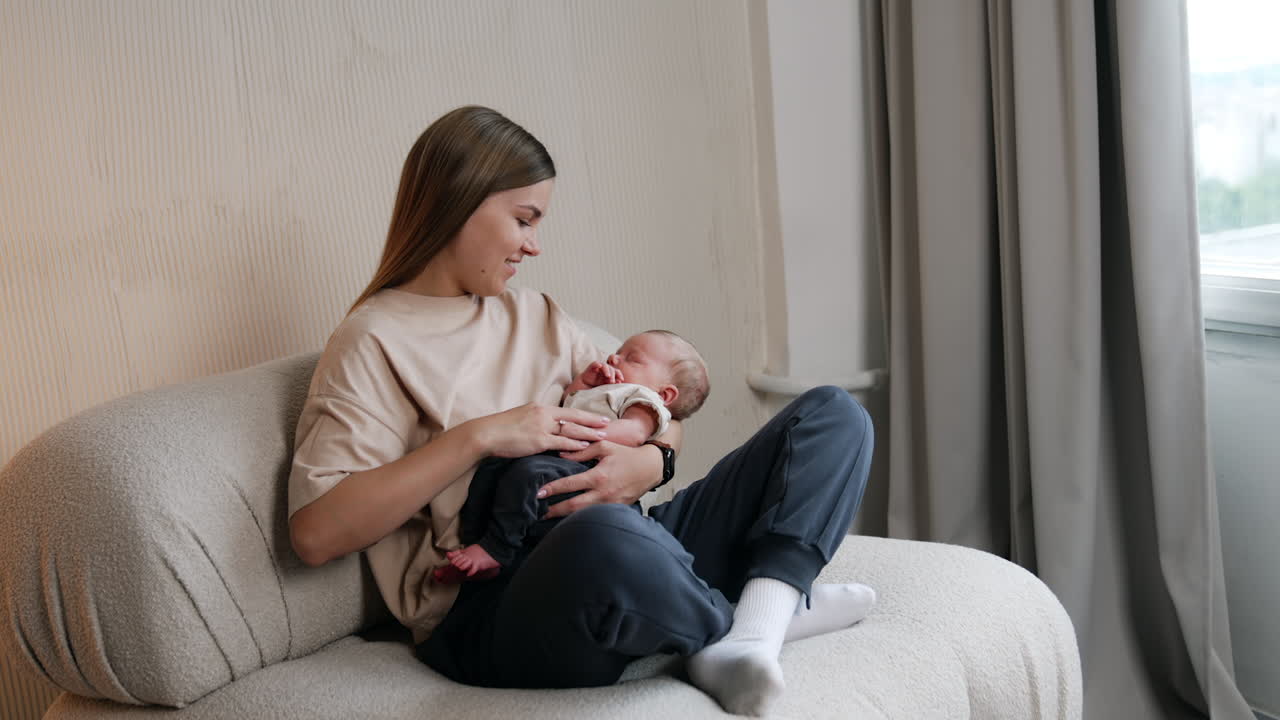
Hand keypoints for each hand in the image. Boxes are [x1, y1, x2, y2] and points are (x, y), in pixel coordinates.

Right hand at [468, 403, 610, 458]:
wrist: (486, 433)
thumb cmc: (501, 429)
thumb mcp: (521, 419)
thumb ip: (535, 422)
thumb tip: (545, 428)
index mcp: (540, 408)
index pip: (568, 411)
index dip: (585, 414)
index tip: (598, 417)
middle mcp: (544, 414)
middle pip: (574, 417)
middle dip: (593, 421)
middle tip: (608, 424)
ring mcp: (542, 426)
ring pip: (571, 429)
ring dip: (589, 433)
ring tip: (603, 435)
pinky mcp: (538, 440)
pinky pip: (561, 443)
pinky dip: (575, 445)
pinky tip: (586, 447)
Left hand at [537, 441, 662, 517]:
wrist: (650, 469)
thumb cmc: (627, 455)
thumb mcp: (605, 447)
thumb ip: (583, 450)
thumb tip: (562, 453)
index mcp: (599, 476)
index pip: (570, 484)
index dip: (553, 489)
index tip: (539, 493)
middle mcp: (603, 493)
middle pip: (573, 506)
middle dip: (554, 510)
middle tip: (538, 512)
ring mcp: (610, 505)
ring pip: (582, 515)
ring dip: (565, 518)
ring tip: (549, 518)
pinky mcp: (616, 510)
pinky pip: (594, 516)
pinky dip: (580, 518)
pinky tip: (569, 519)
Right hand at [581, 360, 623, 387]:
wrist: (584, 388)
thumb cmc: (596, 388)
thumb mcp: (605, 387)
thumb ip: (612, 384)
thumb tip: (620, 382)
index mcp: (610, 374)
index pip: (617, 372)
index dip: (619, 375)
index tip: (621, 380)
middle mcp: (605, 370)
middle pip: (612, 369)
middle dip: (613, 375)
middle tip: (612, 382)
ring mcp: (598, 368)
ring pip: (605, 365)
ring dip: (607, 370)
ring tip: (607, 376)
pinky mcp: (592, 367)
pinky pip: (595, 363)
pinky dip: (597, 364)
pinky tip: (599, 366)